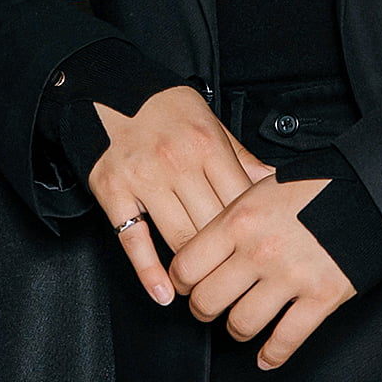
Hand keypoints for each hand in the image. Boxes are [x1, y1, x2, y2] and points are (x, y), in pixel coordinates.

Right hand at [87, 86, 272, 305]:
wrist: (109, 89)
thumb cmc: (164, 109)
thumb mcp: (209, 121)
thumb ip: (239, 156)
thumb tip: (272, 182)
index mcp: (206, 144)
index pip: (239, 201)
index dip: (252, 230)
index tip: (258, 249)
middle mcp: (176, 162)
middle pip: (213, 225)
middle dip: (227, 254)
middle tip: (237, 277)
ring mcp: (144, 179)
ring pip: (180, 238)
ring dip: (195, 270)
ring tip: (206, 288)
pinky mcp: (114, 193)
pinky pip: (134, 241)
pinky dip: (149, 272)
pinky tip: (164, 293)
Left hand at [167, 177, 354, 369]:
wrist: (366, 190)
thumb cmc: (312, 186)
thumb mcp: (260, 186)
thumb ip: (231, 216)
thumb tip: (202, 239)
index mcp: (239, 220)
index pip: (187, 266)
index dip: (183, 282)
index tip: (188, 285)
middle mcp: (259, 250)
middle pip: (208, 301)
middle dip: (204, 310)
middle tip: (210, 308)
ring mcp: (291, 276)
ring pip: (242, 324)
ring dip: (237, 329)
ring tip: (240, 324)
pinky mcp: (321, 297)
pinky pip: (286, 340)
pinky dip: (273, 356)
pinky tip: (266, 359)